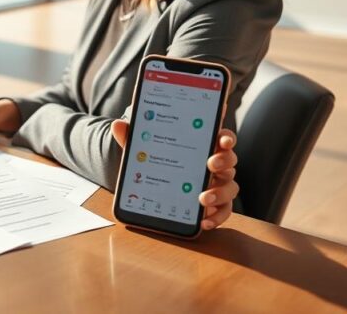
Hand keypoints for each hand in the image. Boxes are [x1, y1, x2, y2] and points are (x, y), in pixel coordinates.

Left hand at [112, 120, 238, 230]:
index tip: (222, 139)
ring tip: (202, 198)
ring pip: (230, 187)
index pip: (222, 137)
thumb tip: (117, 125)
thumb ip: (134, 137)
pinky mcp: (215, 205)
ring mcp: (217, 185)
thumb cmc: (157, 160)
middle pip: (230, 160)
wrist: (153, 185)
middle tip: (210, 164)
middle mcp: (215, 164)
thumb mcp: (144, 148)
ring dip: (220, 192)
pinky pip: (224, 211)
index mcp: (202, 145)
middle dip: (224, 161)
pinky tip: (204, 221)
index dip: (226, 137)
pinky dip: (217, 217)